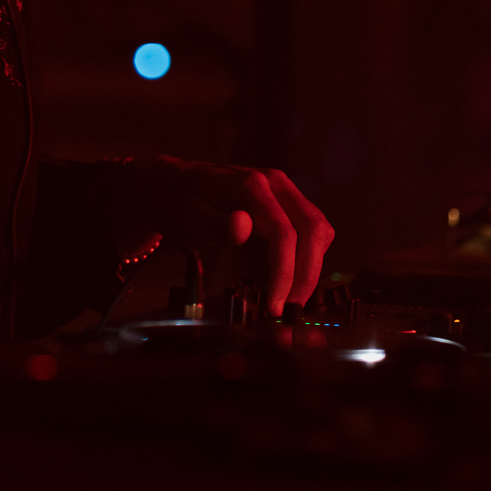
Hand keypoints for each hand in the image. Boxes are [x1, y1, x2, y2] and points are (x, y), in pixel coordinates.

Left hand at [116, 156, 333, 317]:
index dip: (285, 273)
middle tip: (289, 308)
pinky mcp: (286, 201)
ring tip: (292, 298)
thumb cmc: (178, 202)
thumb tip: (244, 226)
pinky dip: (309, 255)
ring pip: (319, 228)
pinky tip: (292, 278)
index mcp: (251, 185)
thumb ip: (217, 224)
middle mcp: (274, 183)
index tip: (274, 305)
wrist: (172, 182)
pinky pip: (311, 228)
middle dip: (306, 274)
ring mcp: (283, 190)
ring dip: (311, 266)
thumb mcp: (187, 217)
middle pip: (313, 229)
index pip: (284, 232)